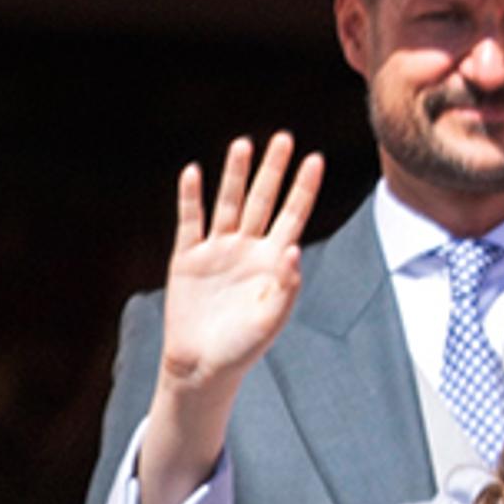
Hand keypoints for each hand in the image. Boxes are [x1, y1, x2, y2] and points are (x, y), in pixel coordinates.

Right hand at [141, 138, 326, 503]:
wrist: (202, 367)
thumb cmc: (243, 347)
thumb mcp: (272, 319)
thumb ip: (286, 286)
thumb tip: (293, 249)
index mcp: (273, 261)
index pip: (293, 215)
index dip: (303, 188)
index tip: (316, 158)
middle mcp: (247, 249)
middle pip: (263, 200)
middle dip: (273, 170)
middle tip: (284, 137)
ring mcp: (217, 251)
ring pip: (229, 204)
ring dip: (235, 175)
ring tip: (243, 144)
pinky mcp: (187, 258)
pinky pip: (190, 222)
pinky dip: (191, 198)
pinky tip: (194, 173)